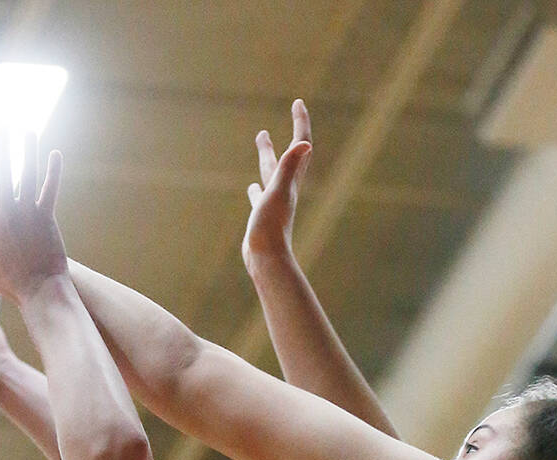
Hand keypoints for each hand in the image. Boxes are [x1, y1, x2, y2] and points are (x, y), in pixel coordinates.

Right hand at [0, 128, 67, 302]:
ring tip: (27, 130)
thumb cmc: (10, 283)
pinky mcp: (47, 218)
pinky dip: (53, 172)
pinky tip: (55, 154)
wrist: (40, 292)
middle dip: (0, 147)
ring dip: (28, 151)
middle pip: (1, 174)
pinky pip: (50, 189)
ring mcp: (27, 215)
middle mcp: (5, 215)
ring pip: (27, 176)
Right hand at [242, 99, 311, 272]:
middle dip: (287, 133)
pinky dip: (256, 189)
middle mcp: (284, 190)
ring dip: (268, 156)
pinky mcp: (261, 218)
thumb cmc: (271, 227)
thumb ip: (289, 166)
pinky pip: (259, 198)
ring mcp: (272, 204)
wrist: (265, 260)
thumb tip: (305, 144)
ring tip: (263, 140)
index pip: (299, 146)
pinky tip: (251, 188)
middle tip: (290, 112)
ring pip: (271, 174)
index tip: (298, 102)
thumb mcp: (278, 191)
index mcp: (289, 181)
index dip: (300, 123)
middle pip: (287, 156)